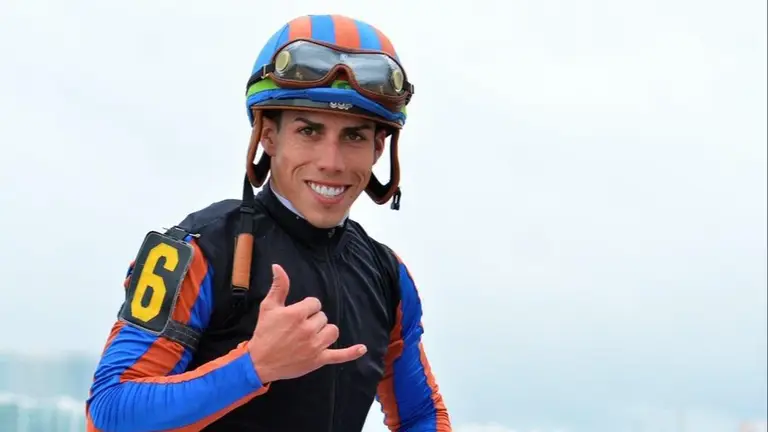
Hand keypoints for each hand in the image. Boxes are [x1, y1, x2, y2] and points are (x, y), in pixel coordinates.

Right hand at [247, 264, 366, 382]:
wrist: (260, 362)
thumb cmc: (264, 333)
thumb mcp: (268, 306)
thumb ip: (278, 286)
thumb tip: (277, 266)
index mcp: (297, 314)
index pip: (315, 303)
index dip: (306, 308)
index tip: (296, 316)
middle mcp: (308, 329)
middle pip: (323, 317)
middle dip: (312, 321)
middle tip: (297, 329)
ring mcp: (315, 345)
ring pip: (332, 331)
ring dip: (325, 332)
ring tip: (311, 336)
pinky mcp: (319, 360)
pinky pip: (339, 355)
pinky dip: (351, 353)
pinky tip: (362, 348)